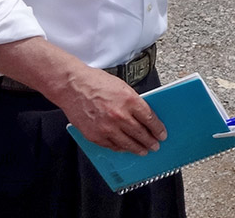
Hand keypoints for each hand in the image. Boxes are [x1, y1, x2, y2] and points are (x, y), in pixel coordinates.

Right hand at [53, 67, 167, 153]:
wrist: (72, 86)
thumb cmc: (95, 82)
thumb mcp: (122, 86)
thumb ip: (133, 102)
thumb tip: (143, 115)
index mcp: (129, 100)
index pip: (149, 119)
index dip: (158, 129)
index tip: (162, 134)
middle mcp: (119, 116)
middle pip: (140, 133)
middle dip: (150, 141)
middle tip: (155, 145)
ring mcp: (107, 127)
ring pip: (127, 143)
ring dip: (137, 148)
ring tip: (143, 151)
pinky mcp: (95, 135)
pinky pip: (112, 146)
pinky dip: (120, 148)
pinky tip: (125, 148)